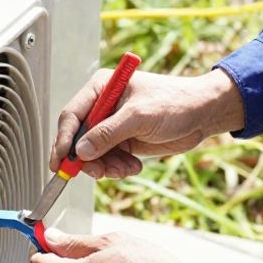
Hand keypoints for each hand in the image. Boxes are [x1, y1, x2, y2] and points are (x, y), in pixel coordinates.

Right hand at [51, 69, 244, 178]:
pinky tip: (134, 165)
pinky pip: (108, 160)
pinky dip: (118, 168)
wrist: (202, 114)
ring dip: (106, 166)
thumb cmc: (174, 102)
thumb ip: (108, 133)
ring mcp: (112, 125)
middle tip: (99, 173)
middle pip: (78, 139)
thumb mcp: (139, 117)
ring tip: (126, 168)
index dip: (63, 140)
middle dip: (87, 159)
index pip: (71, 116)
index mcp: (100, 89)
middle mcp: (102, 107)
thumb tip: (80, 151)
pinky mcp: (123, 141)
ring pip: (93, 154)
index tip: (60, 162)